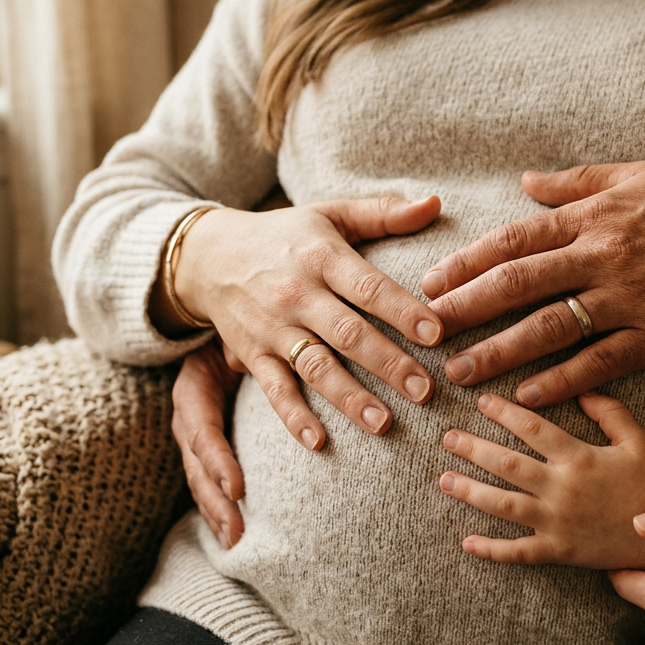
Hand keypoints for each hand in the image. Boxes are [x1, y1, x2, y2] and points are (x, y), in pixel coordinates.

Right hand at [172, 342, 244, 548]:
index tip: (239, 490)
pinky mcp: (204, 450)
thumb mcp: (233, 338)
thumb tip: (240, 361)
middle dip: (215, 502)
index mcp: (192, 391)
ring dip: (215, 513)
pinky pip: (206, 482)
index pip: (202, 432)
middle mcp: (188, 419)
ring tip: (234, 542)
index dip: (218, 462)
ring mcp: (192, 438)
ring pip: (199, 481)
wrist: (215, 335)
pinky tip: (231, 536)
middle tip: (237, 531)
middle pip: (197, 466)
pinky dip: (217, 509)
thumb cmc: (233, 335)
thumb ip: (237, 351)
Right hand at [175, 197, 445, 448]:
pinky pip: (274, 390)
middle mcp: (297, 293)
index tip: (436, 334)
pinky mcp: (252, 355)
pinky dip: (293, 417)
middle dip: (387, 363)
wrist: (208, 255)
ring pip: (315, 366)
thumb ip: (383, 213)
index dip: (402, 310)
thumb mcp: (330, 213)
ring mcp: (273, 328)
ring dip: (349, 397)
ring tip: (384, 423)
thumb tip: (436, 203)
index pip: (367, 286)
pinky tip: (319, 441)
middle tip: (425, 390)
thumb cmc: (285, 235)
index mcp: (322, 255)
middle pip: (347, 333)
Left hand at [421, 162, 644, 408]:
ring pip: (549, 329)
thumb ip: (578, 181)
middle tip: (425, 332)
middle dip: (465, 309)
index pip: (515, 240)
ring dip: (498, 353)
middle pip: (518, 284)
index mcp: (596, 217)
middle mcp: (605, 257)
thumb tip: (526, 182)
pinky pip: (597, 365)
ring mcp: (630, 302)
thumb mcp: (640, 175)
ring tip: (460, 374)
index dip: (468, 263)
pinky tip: (525, 396)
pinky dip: (559, 382)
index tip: (430, 283)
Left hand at [438, 392, 644, 570]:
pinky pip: (518, 551)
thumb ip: (610, 411)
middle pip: (507, 464)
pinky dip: (491, 549)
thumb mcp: (638, 441)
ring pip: (503, 505)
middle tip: (448, 437)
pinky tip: (466, 542)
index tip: (480, 401)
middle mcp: (562, 488)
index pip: (533, 427)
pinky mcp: (558, 552)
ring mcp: (557, 522)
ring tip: (444, 479)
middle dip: (473, 448)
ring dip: (470, 491)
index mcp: (579, 457)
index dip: (504, 412)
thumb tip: (580, 388)